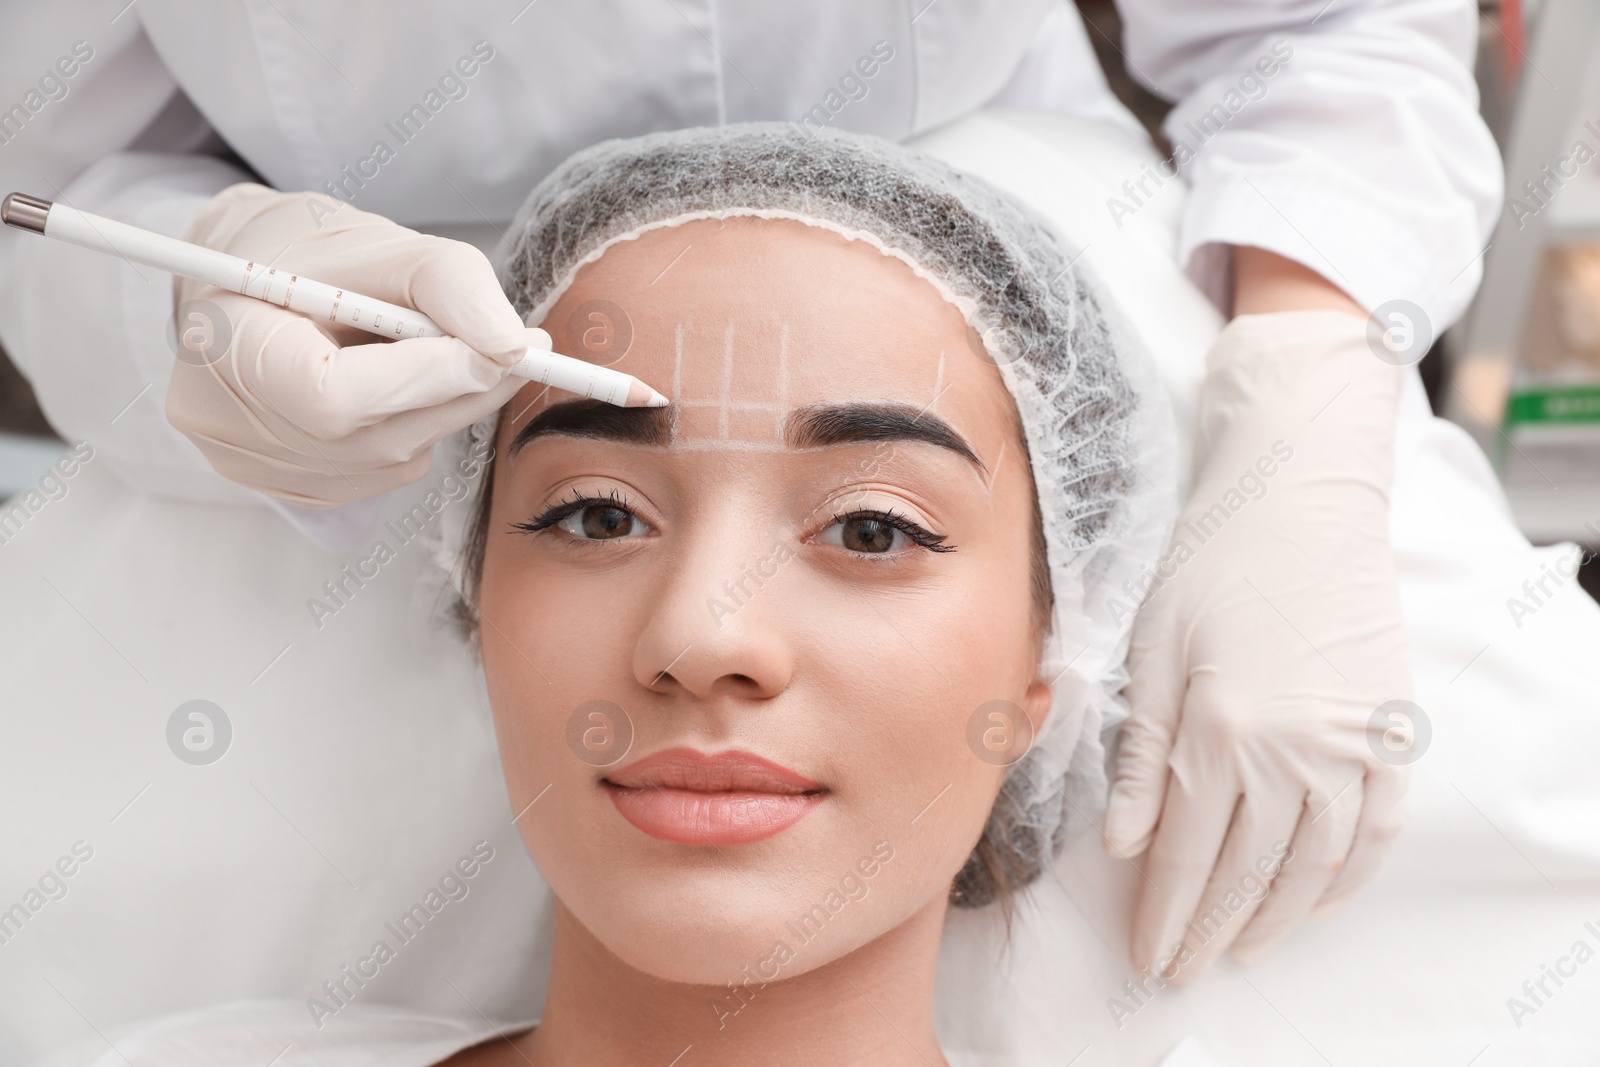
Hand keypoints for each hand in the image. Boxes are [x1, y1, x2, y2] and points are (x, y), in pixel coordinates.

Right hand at [166, 183, 541, 506]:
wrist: (246, 279)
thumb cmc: (302, 251)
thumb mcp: (375, 240)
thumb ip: (449, 284)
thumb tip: (510, 346)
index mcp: (222, 347)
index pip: (335, 395)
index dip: (430, 377)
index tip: (508, 346)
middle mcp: (226, 424)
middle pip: (374, 437)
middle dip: (461, 391)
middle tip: (521, 349)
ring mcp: (255, 467)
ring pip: (391, 460)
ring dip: (444, 409)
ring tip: (448, 352)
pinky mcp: (292, 487)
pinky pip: (384, 472)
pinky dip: (415, 428)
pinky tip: (404, 386)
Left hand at [1106, 308, 1413, 981]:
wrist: (1301, 498)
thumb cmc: (1210, 563)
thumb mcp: (1150, 651)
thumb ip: (1139, 756)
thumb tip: (1121, 845)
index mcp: (1217, 731)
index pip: (1184, 856)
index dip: (1163, 915)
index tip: (1147, 955)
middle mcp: (1289, 751)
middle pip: (1244, 874)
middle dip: (1206, 932)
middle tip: (1180, 970)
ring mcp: (1349, 744)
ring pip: (1311, 866)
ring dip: (1273, 919)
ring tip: (1239, 949)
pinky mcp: (1388, 729)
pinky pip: (1376, 830)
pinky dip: (1347, 877)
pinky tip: (1315, 902)